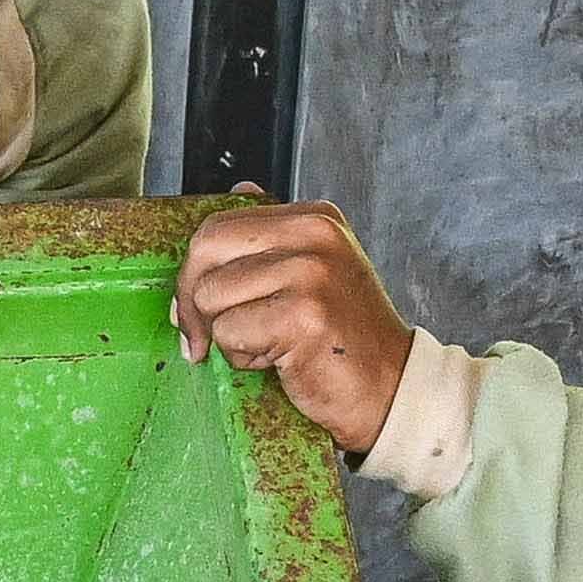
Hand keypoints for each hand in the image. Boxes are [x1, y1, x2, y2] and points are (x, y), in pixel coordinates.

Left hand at [172, 193, 411, 453]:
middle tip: (204, 338)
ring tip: (270, 345)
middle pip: (205, 250)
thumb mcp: (315, 271)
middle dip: (192, 302)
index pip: (218, 225)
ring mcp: (310, 272)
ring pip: (211, 296)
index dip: (193, 273)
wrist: (390, 387)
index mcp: (314, 217)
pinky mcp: (303, 314)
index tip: (195, 309)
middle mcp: (314, 234)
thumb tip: (235, 193)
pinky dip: (244, 357)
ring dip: (226, 335)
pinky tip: (280, 361)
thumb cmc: (343, 338)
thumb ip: (274, 237)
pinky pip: (229, 332)